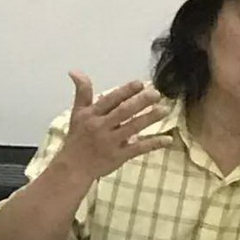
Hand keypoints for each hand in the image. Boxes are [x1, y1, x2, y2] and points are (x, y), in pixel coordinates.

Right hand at [57, 71, 172, 180]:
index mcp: (92, 115)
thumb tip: (75, 71)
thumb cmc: (77, 138)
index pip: (110, 100)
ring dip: (149, 118)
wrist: (72, 168)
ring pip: (133, 128)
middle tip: (156, 94)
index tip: (140, 83)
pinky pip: (139, 149)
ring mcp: (111, 142)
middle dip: (140, 102)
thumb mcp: (77, 113)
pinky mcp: (119, 157)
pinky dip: (153, 144)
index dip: (125, 91)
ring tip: (164, 110)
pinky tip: (168, 139)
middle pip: (123, 112)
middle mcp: (101, 127)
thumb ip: (82, 92)